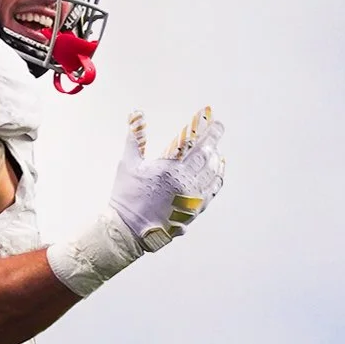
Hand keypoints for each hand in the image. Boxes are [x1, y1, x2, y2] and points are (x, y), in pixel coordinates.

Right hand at [109, 107, 225, 251]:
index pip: (196, 144)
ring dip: (216, 158)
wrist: (129, 230)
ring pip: (213, 174)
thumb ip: (135, 137)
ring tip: (216, 149)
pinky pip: (212, 191)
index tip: (214, 120)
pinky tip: (217, 170)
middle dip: (214, 140)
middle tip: (217, 129)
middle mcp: (185, 183)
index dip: (208, 130)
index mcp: (170, 170)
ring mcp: (192, 198)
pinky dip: (217, 177)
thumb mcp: (128, 163)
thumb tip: (136, 114)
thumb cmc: (126, 195)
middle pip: (208, 157)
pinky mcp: (194, 210)